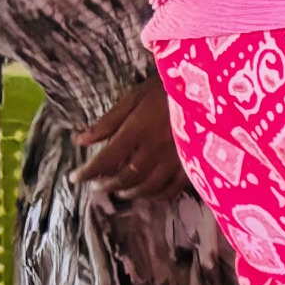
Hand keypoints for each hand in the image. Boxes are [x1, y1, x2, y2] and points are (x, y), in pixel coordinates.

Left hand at [78, 78, 185, 199]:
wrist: (209, 89)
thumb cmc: (167, 89)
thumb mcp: (135, 96)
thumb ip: (109, 121)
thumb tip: (80, 140)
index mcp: (137, 130)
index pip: (106, 159)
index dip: (88, 172)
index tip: (75, 178)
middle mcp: (155, 149)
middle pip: (125, 177)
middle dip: (106, 184)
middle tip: (96, 186)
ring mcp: (175, 159)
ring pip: (147, 186)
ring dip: (129, 192)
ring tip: (120, 191)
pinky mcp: (193, 164)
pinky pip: (173, 189)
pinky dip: (157, 195)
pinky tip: (149, 194)